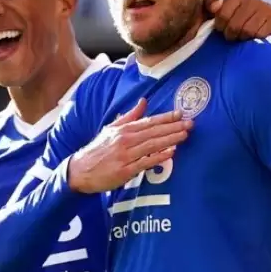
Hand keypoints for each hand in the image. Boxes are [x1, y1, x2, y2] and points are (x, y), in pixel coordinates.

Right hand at [68, 99, 190, 193]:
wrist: (80, 170)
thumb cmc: (98, 149)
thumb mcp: (111, 128)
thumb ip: (129, 116)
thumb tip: (143, 101)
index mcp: (123, 129)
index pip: (149, 121)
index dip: (166, 118)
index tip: (181, 113)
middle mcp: (125, 140)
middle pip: (153, 132)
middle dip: (173, 127)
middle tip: (190, 124)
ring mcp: (125, 155)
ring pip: (151, 145)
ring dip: (169, 139)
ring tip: (184, 135)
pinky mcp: (125, 170)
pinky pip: (145, 162)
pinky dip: (158, 157)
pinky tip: (170, 153)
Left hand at [205, 0, 270, 40]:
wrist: (259, 29)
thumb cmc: (234, 21)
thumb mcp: (219, 12)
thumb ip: (210, 5)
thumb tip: (214, 7)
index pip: (223, 13)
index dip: (220, 24)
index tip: (221, 29)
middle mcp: (253, 0)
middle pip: (236, 24)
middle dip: (231, 34)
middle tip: (232, 36)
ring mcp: (266, 9)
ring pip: (248, 30)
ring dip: (243, 38)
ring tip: (242, 38)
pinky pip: (261, 34)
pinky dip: (255, 40)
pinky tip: (254, 39)